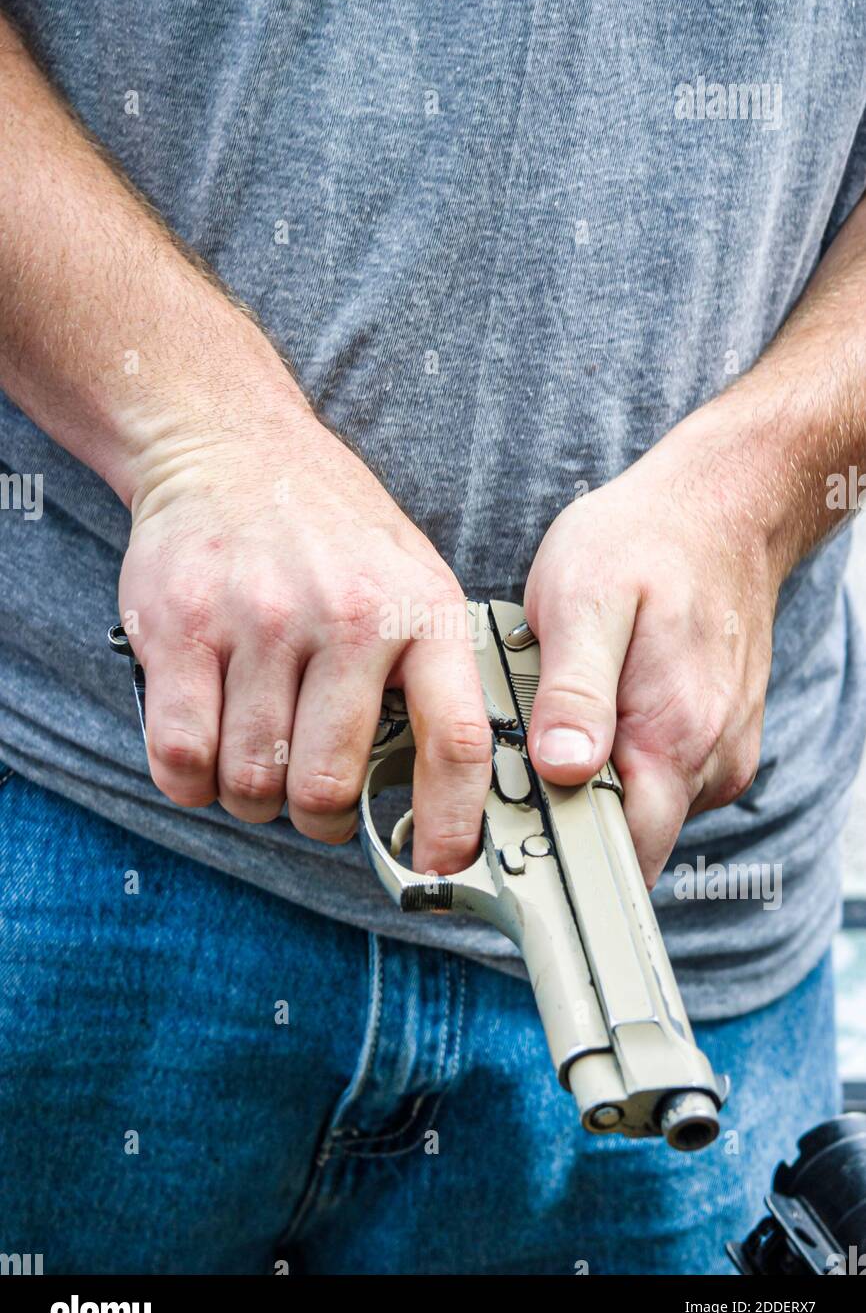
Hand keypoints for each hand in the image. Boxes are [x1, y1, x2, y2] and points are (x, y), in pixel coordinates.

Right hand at [118, 405, 489, 874]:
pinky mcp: (183, 627)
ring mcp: (261, 621)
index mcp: (421, 612)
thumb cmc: (330, 532)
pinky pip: (182, 757)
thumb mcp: (412, 579)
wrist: (232, 446)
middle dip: (320, 819)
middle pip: (328, 787)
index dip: (451, 823)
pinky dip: (193, 782)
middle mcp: (346, 617)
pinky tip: (208, 753)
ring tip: (261, 764)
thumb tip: (448, 792)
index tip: (441, 866)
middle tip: (316, 800)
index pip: (454, 742)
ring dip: (254, 801)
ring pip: (252, 784)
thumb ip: (430, 674)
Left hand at [523, 415, 779, 885]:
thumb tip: (560, 769)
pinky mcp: (719, 740)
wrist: (720, 507)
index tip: (510, 831)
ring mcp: (722, 753)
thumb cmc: (645, 542)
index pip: (624, 855)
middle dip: (571, 821)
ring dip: (596, 786)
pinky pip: (662, 780)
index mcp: (674, 735)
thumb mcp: (582, 599)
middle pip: (632, 844)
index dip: (561, 857)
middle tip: (522, 761)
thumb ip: (572, 692)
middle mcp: (711, 759)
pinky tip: (601, 708)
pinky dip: (623, 759)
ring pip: (645, 812)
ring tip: (566, 718)